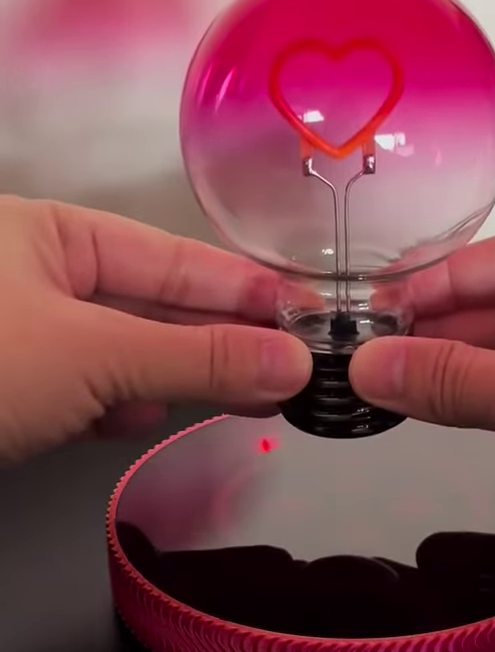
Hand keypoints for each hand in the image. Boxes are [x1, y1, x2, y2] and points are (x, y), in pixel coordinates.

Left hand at [0, 195, 309, 461]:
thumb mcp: (94, 355)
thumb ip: (197, 359)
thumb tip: (293, 362)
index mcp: (50, 233)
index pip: (170, 257)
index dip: (244, 286)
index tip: (308, 312)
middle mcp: (40, 276)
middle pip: (154, 308)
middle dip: (223, 342)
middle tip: (298, 368)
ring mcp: (26, 337)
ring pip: (126, 356)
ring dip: (180, 381)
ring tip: (257, 400)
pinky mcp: (17, 394)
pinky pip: (90, 392)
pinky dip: (123, 408)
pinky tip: (154, 419)